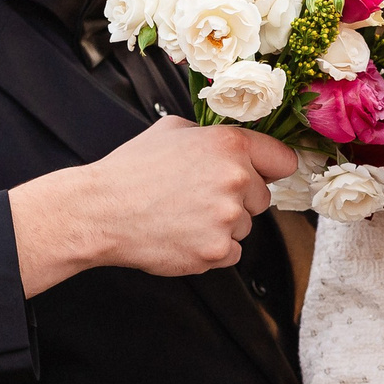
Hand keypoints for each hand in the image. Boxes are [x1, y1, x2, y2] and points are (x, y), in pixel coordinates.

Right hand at [10, 117, 296, 293]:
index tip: (265, 176)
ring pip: (245, 227)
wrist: (100, 211)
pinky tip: (184, 235)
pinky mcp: (216, 251)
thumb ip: (211, 136)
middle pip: (262, 199)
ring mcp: (227, 218)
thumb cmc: (131, 171)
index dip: (271, 169)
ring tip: (184, 216)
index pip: (284, 160)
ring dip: (222, 225)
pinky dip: (212, 249)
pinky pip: (232, 253)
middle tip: (199, 198)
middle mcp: (235, 179)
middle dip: (238, 200)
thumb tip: (233, 145)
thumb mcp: (173, 130)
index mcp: (230, 145)